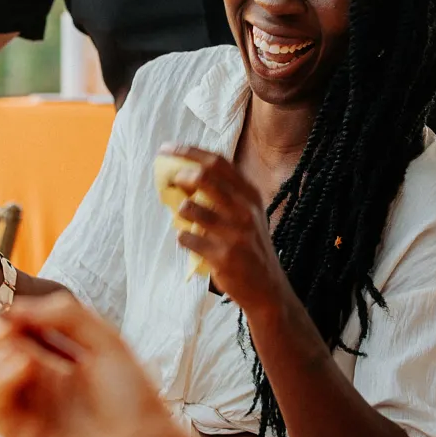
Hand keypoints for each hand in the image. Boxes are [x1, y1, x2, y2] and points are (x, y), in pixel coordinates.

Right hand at [0, 293, 191, 436]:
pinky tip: (24, 367)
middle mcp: (35, 394)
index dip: (2, 323)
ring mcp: (27, 420)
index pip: (9, 342)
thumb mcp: (106, 341)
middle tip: (5, 327)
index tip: (4, 308)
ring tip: (20, 354)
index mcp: (53, 370)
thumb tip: (15, 308)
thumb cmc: (135, 401)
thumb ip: (65, 314)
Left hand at [160, 145, 289, 313]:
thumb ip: (225, 195)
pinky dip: (182, 237)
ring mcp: (234, 233)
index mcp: (250, 195)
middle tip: (169, 180)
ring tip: (185, 219)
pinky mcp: (223, 256)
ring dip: (180, 211)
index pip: (218, 162)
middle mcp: (245, 210)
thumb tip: (186, 175)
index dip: (190, 151)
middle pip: (204, 177)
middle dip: (180, 175)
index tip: (167, 148)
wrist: (267, 288)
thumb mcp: (248, 215)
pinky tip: (191, 241)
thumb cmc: (251, 246)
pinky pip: (187, 238)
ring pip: (190, 208)